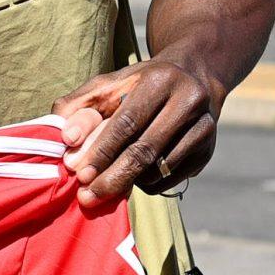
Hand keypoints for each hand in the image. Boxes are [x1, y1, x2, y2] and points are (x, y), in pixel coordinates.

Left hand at [56, 57, 223, 208]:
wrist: (193, 77)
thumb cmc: (138, 84)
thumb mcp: (107, 85)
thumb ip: (78, 105)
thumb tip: (65, 138)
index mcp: (160, 79)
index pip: (127, 122)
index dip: (102, 151)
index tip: (80, 174)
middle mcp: (189, 101)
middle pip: (146, 150)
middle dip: (113, 177)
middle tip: (88, 197)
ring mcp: (204, 128)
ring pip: (159, 169)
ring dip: (129, 181)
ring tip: (108, 180)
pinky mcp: (208, 150)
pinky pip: (170, 179)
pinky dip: (147, 183)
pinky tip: (135, 174)